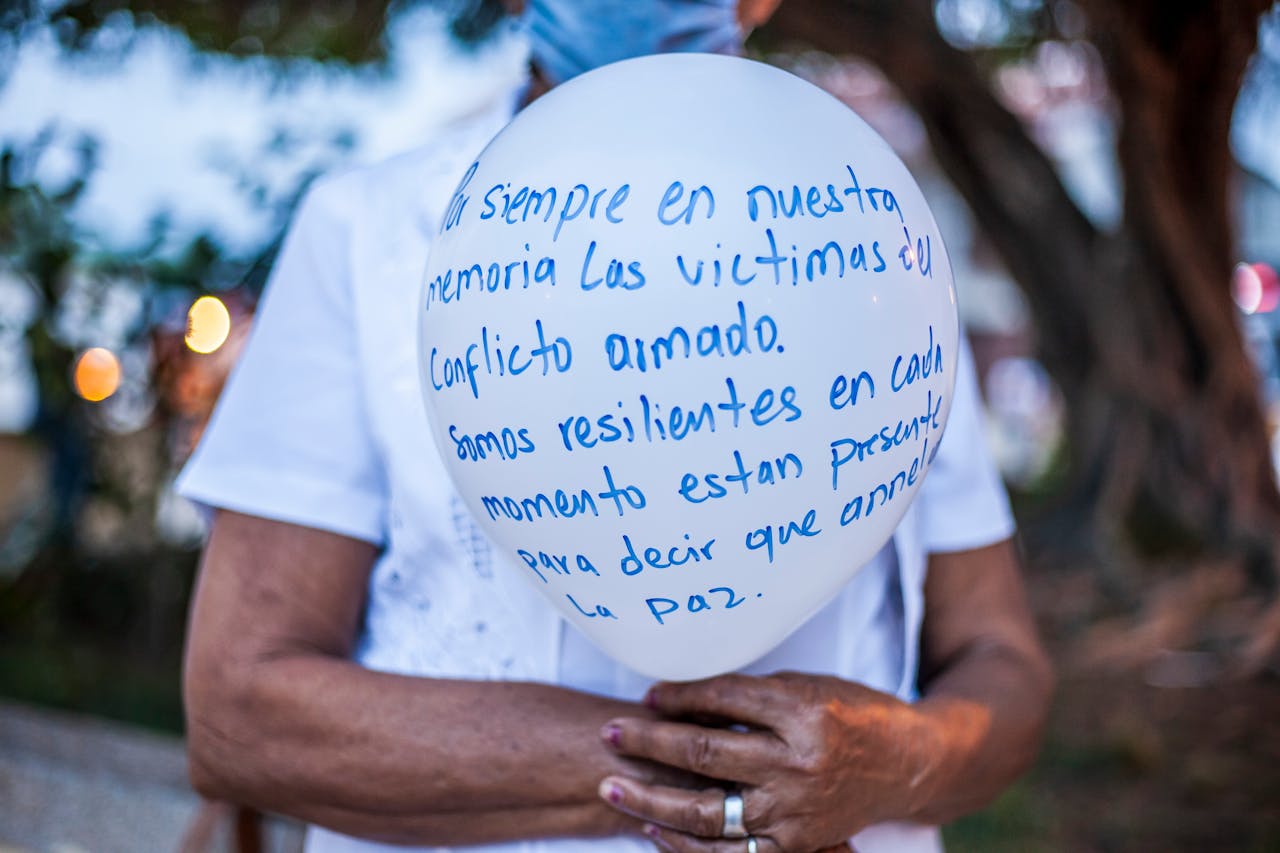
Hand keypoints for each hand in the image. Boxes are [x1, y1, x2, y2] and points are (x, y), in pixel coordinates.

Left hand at [597, 673, 943, 851]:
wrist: (909, 765)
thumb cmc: (852, 714)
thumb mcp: (805, 686)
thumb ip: (748, 695)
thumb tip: (677, 697)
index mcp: (803, 713)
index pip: (721, 701)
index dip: (677, 696)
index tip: (646, 695)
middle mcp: (798, 765)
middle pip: (704, 754)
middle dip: (648, 743)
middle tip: (608, 733)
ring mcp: (795, 812)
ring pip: (707, 812)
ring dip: (651, 801)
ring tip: (611, 786)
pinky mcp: (796, 845)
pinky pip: (729, 851)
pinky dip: (686, 843)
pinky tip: (653, 828)